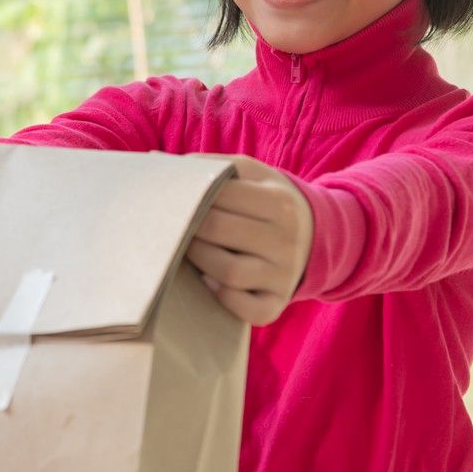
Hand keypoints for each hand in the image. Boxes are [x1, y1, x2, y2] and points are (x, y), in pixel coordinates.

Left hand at [186, 155, 314, 324]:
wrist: (313, 235)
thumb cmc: (267, 201)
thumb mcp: (252, 174)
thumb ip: (212, 166)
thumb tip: (159, 162)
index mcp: (278, 201)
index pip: (220, 196)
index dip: (190, 198)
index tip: (172, 201)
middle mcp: (286, 238)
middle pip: (218, 231)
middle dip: (188, 228)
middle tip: (173, 227)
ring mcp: (284, 274)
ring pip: (228, 271)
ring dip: (199, 261)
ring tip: (189, 251)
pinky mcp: (278, 302)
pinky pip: (247, 309)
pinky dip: (223, 298)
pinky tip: (210, 282)